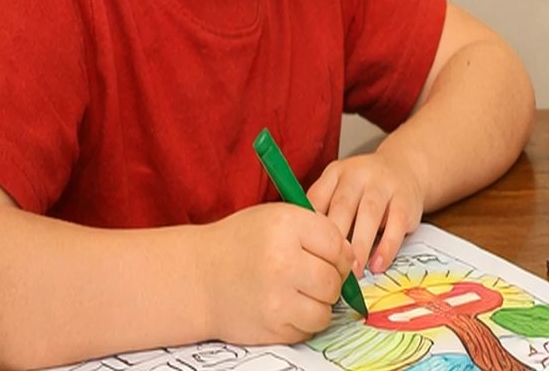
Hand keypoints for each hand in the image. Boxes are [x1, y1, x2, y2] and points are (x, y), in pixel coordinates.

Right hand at [199, 203, 353, 343]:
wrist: (197, 277)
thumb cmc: (241, 244)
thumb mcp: (277, 218)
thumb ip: (317, 230)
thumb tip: (352, 257)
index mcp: (286, 228)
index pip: (338, 244)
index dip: (339, 253)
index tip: (329, 257)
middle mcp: (282, 263)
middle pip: (334, 280)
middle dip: (331, 280)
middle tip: (315, 276)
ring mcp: (275, 300)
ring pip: (325, 310)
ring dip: (320, 304)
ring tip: (303, 293)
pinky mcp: (270, 328)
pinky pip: (307, 330)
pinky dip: (304, 321)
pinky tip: (288, 307)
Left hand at [308, 148, 424, 275]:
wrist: (405, 167)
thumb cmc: (363, 189)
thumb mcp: (339, 188)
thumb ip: (323, 211)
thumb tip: (302, 249)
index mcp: (335, 174)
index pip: (317, 199)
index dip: (310, 228)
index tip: (305, 255)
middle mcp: (358, 175)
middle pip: (342, 207)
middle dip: (335, 241)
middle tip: (328, 271)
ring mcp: (384, 185)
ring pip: (370, 214)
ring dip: (360, 246)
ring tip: (353, 273)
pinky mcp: (406, 199)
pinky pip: (396, 224)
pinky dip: (387, 247)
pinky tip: (378, 265)